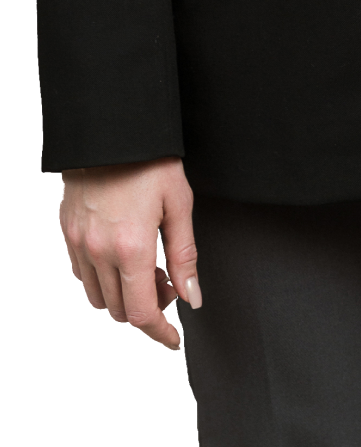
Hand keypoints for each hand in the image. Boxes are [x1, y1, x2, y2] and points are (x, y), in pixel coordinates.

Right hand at [59, 156, 199, 351]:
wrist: (112, 125)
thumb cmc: (149, 159)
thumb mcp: (179, 203)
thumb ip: (185, 255)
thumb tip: (192, 296)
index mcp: (131, 248)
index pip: (141, 313)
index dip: (159, 331)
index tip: (172, 336)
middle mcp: (99, 252)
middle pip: (119, 311)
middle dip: (147, 309)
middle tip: (167, 282)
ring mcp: (78, 243)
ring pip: (97, 298)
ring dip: (122, 296)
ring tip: (145, 267)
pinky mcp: (66, 232)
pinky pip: (80, 275)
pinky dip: (101, 279)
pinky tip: (121, 257)